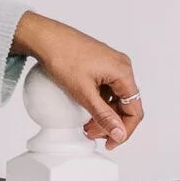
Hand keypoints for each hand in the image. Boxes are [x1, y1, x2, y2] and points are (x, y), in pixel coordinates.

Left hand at [10, 11, 142, 149]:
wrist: (45, 38)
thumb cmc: (63, 57)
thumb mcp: (84, 93)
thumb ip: (104, 116)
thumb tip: (119, 133)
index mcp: (123, 72)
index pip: (134, 110)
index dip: (124, 130)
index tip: (111, 142)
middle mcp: (121, 66)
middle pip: (126, 104)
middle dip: (112, 123)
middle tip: (93, 134)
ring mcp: (111, 64)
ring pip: (115, 97)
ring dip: (104, 114)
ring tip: (87, 124)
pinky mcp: (101, 63)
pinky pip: (107, 88)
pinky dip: (99, 101)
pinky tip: (85, 109)